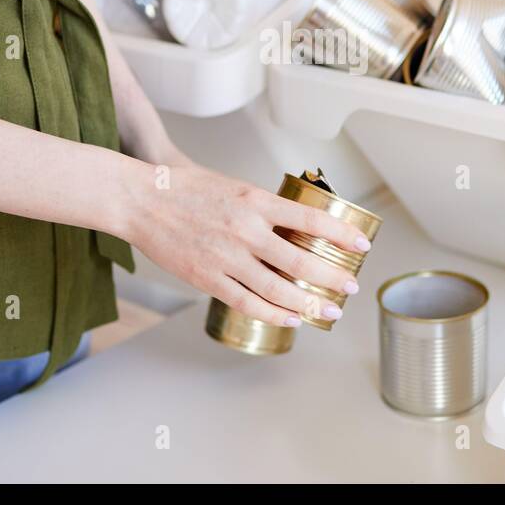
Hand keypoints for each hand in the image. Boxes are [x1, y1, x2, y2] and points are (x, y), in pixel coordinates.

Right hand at [124, 164, 371, 325]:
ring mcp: (227, 257)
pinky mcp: (208, 278)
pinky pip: (248, 302)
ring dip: (308, 303)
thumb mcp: (234, 187)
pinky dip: (273, 313)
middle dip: (332, 276)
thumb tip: (293, 226)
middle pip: (300, 260)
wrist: (142, 200)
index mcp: (255, 201)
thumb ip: (263, 208)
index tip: (362, 245)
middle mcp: (246, 230)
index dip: (341, 234)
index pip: (311, 220)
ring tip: (328, 311)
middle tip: (351, 286)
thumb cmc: (186, 189)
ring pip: (278, 288)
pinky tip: (290, 318)